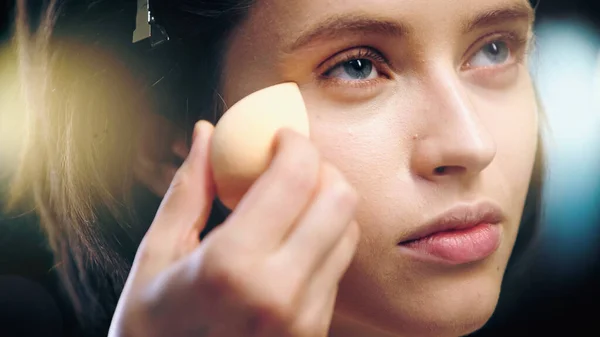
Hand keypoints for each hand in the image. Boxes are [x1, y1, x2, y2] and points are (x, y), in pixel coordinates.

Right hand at [108, 121, 359, 336]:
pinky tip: (289, 242)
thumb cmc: (151, 330)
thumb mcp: (155, 258)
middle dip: (320, 168)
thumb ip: (188, 191)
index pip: (296, 178)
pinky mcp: (315, 333)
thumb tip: (205, 133)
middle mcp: (279, 293)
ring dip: (325, 203)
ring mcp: (305, 319)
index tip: (280, 138)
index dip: (296, 143)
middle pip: (339, 200)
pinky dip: (323, 239)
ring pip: (348, 231)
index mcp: (231, 266)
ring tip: (288, 204)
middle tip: (288, 167)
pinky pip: (338, 267)